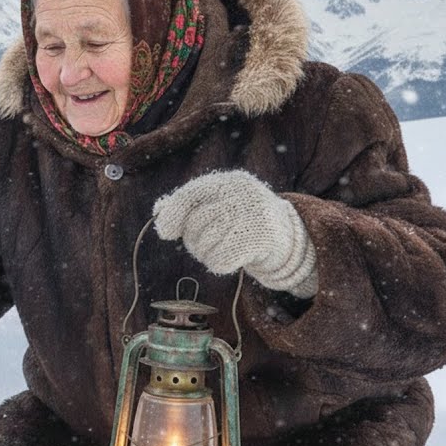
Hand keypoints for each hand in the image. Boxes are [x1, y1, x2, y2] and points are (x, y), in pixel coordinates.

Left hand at [152, 170, 317, 297]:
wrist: (286, 236)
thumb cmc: (242, 219)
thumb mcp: (219, 204)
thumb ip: (189, 205)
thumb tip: (159, 211)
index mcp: (230, 181)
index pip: (192, 193)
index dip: (173, 213)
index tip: (165, 231)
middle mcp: (243, 194)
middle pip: (195, 224)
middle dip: (194, 239)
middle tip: (208, 241)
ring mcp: (253, 216)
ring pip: (205, 245)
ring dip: (207, 253)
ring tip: (223, 247)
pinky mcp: (260, 240)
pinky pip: (219, 260)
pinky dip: (220, 264)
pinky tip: (233, 258)